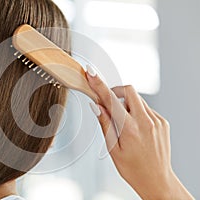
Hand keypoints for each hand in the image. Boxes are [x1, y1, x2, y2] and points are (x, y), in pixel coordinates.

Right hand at [86, 66, 193, 199]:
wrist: (157, 180)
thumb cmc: (132, 169)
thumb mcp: (112, 149)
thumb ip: (105, 124)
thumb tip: (97, 106)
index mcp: (130, 129)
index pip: (110, 100)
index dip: (98, 85)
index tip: (91, 74)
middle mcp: (146, 121)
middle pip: (129, 91)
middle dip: (116, 92)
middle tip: (109, 104)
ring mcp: (157, 121)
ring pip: (138, 99)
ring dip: (126, 104)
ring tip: (123, 123)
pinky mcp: (163, 122)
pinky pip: (146, 108)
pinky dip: (136, 112)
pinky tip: (135, 128)